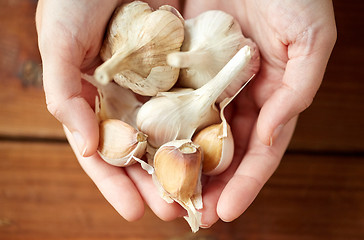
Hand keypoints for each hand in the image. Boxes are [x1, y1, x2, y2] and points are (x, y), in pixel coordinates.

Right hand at [36, 0, 184, 220]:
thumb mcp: (57, 43)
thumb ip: (65, 95)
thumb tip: (84, 147)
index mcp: (91, 100)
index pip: (102, 151)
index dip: (114, 184)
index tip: (132, 212)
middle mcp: (123, 99)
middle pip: (140, 151)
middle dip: (155, 183)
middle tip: (173, 210)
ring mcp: (151, 87)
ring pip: (168, 133)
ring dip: (181, 164)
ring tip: (198, 192)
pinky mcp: (178, 70)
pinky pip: (191, 101)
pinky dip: (200, 126)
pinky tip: (212, 149)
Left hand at [183, 0, 335, 226]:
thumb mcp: (310, 42)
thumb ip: (296, 91)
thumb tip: (270, 136)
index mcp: (270, 97)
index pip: (259, 151)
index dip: (245, 184)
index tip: (228, 212)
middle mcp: (237, 96)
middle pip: (222, 149)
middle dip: (209, 183)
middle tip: (191, 213)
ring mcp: (208, 82)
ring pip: (193, 130)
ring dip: (181, 162)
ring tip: (165, 193)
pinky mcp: (183, 65)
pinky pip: (170, 97)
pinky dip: (161, 123)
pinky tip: (148, 146)